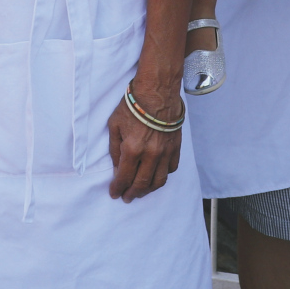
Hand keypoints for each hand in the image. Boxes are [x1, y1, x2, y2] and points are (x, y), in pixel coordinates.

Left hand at [108, 78, 183, 201]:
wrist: (157, 90)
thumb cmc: (133, 105)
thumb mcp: (114, 125)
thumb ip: (115, 148)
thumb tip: (117, 167)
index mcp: (133, 149)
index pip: (124, 177)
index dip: (118, 188)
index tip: (114, 193)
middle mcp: (151, 154)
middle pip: (142, 183)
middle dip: (132, 193)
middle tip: (127, 198)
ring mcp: (165, 152)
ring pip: (159, 180)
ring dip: (149, 189)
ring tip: (141, 191)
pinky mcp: (175, 146)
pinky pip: (172, 168)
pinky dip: (163, 175)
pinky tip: (156, 176)